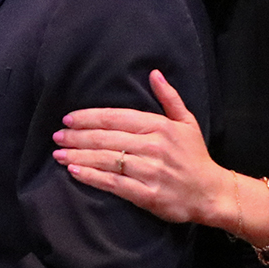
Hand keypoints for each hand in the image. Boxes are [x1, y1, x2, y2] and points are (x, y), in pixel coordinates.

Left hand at [54, 70, 234, 227]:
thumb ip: (169, 97)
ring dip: (78, 156)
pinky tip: (75, 172)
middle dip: (77, 137)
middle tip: (56, 136)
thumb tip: (154, 73)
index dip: (89, 118)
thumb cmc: (195, 156)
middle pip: (106, 138)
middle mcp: (153, 146)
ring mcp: (150, 171)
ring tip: (58, 154)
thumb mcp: (187, 122)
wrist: (212, 193)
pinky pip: (114, 183)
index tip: (68, 119)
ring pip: (106, 159)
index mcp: (159, 126)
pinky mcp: (148, 194)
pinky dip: (92, 177)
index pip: (115, 118)